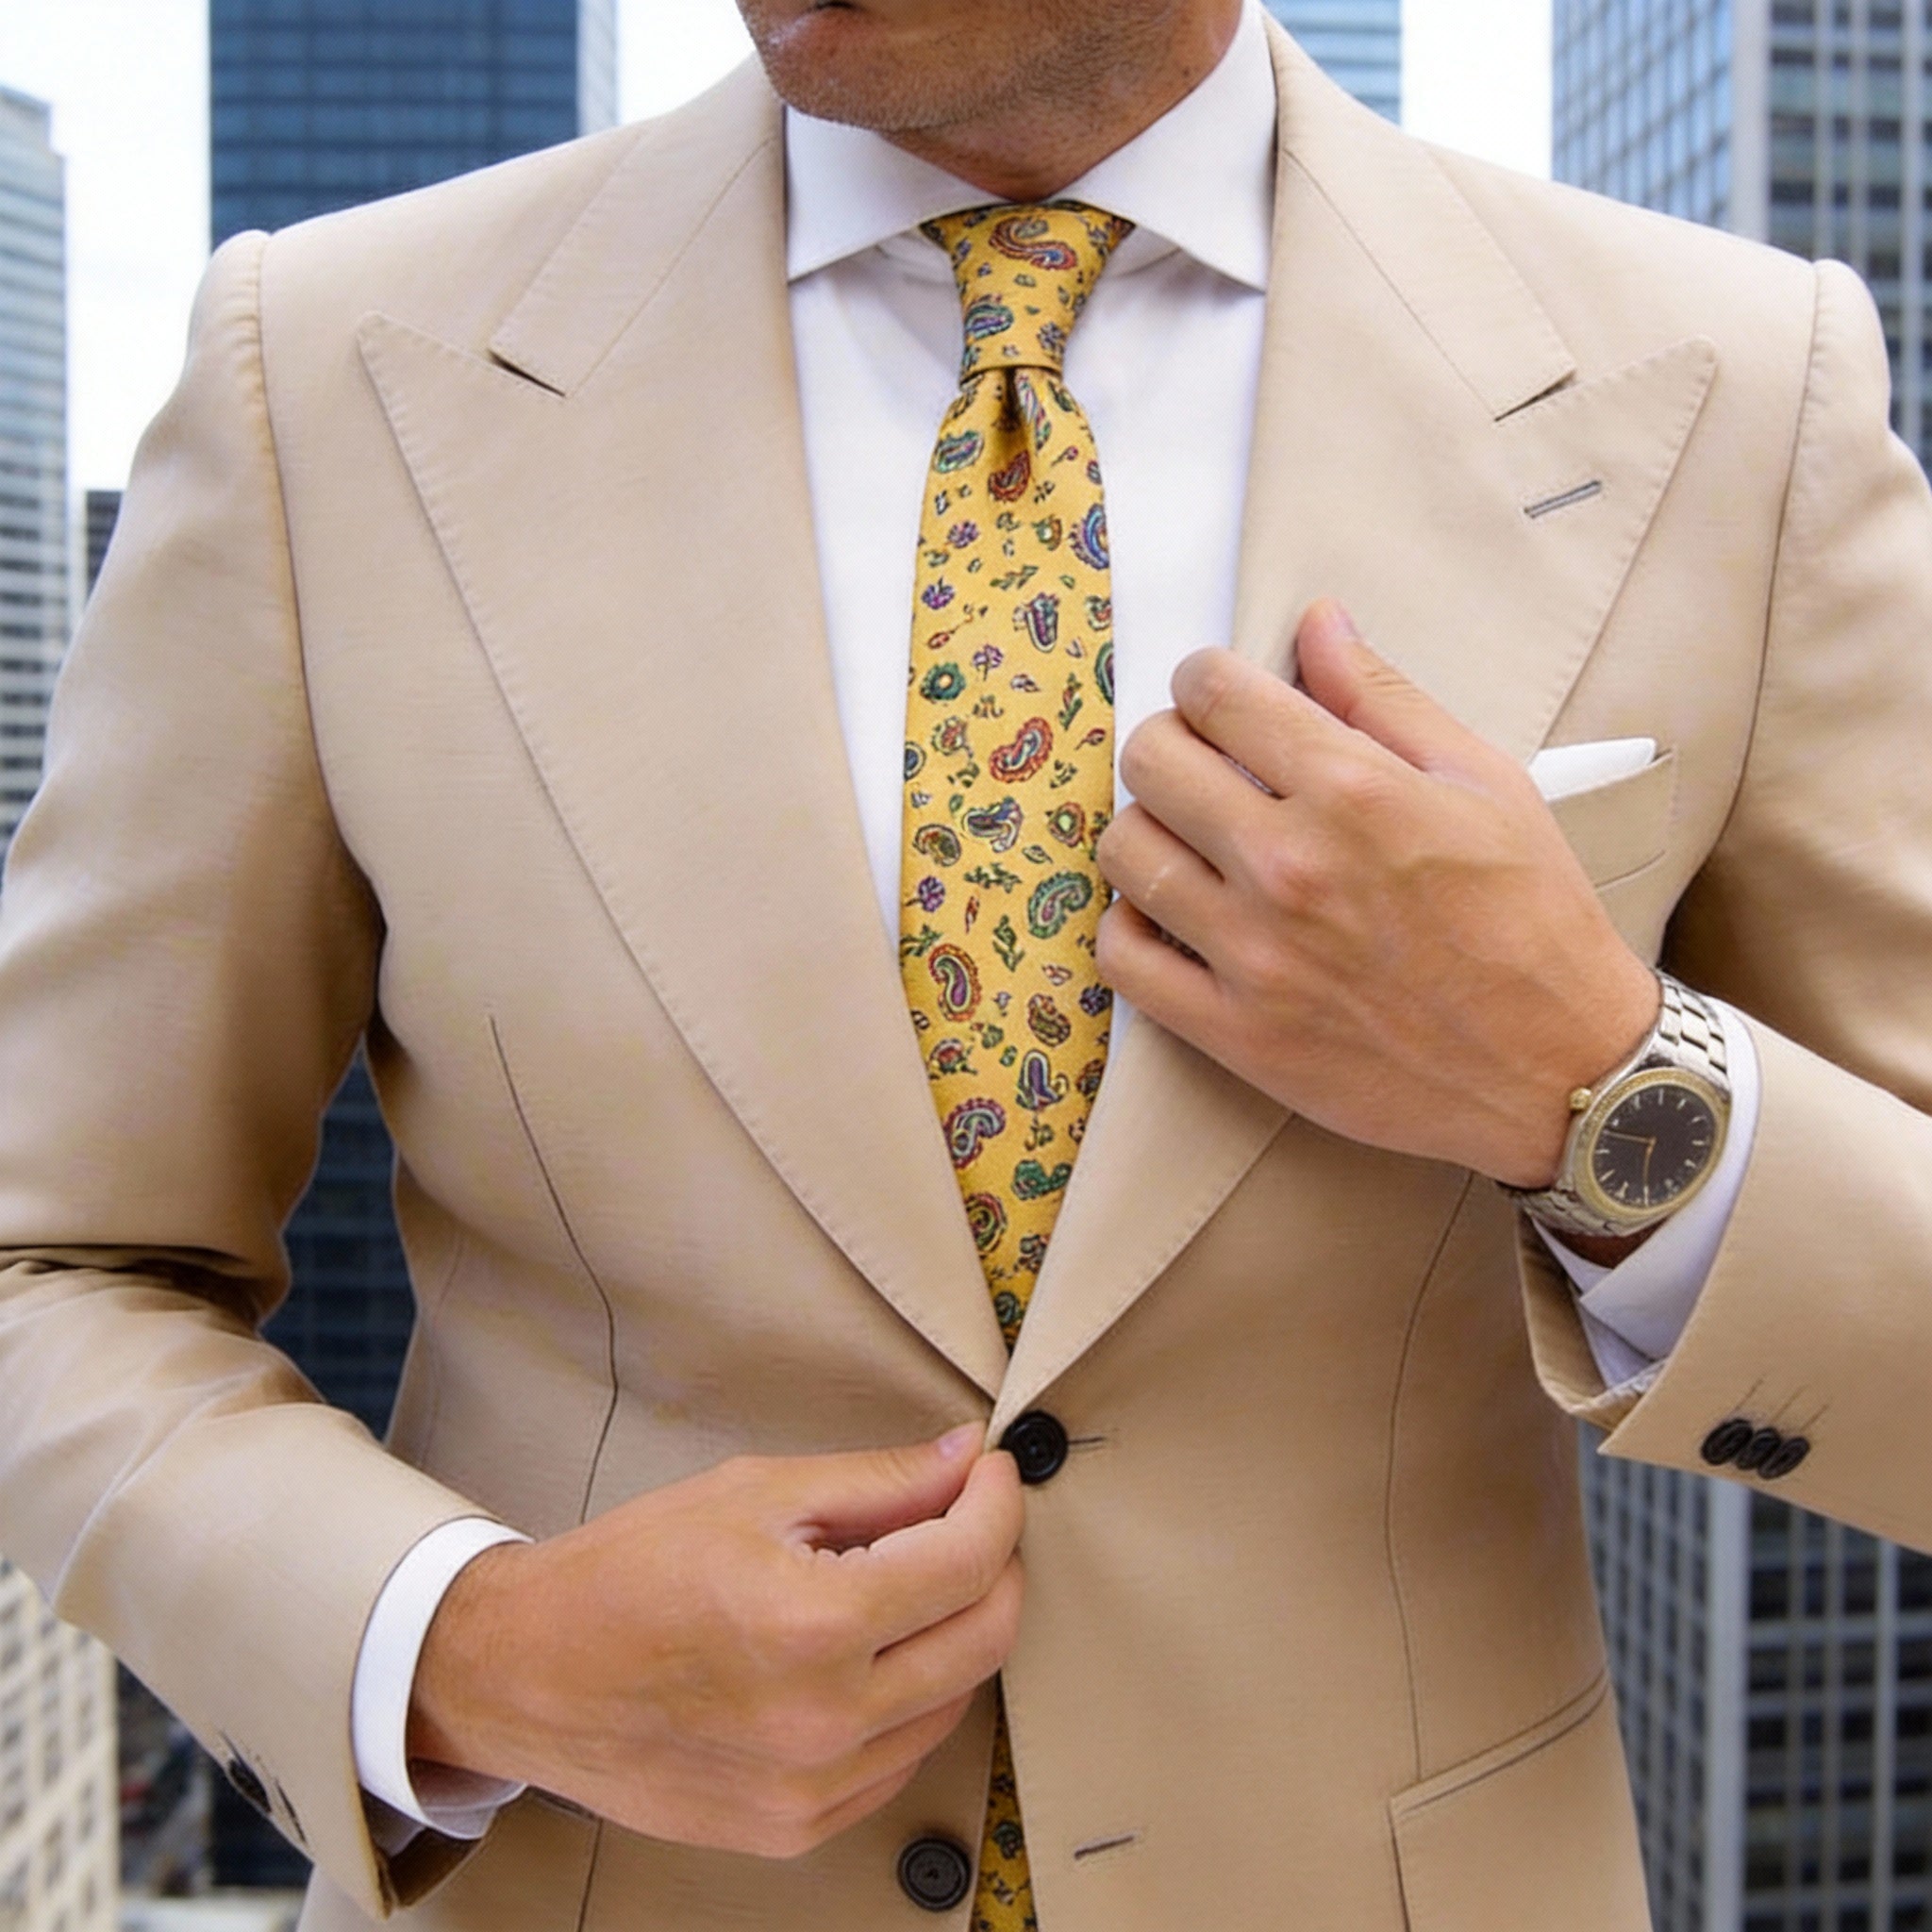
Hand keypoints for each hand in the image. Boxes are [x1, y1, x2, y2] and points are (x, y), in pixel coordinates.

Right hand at [408, 1425, 1023, 1856]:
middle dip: (996, 1563)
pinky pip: (902, 1759)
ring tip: (906, 1582)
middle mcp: (825, 1720)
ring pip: (954, 1702)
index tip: (992, 1474)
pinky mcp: (795, 1829)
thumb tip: (966, 1458)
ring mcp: (812, 1789)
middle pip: (986, 1637)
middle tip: (969, 1518)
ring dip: (955, 1632)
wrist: (527, 1676)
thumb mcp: (754, 1494)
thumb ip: (877, 1481)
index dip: (998, 1502)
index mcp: (813, 1623)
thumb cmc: (627, 1573)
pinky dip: (911, 1699)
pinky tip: (870, 1654)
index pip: (969, 1560)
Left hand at [1093, 599, 1659, 1187]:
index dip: (1206, 680)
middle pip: (1151, 761)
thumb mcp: (1484, 782)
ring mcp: (1254, 954)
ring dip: (1147, 831)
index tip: (1221, 698)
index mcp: (1353, 791)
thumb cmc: (1533, 920)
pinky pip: (1122, 958)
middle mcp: (1290, 866)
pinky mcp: (1235, 1032)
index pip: (1215, 694)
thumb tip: (1316, 621)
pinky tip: (1174, 915)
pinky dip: (1132, 927)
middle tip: (1205, 767)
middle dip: (1171, 744)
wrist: (1560, 1072)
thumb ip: (1384, 698)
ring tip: (1190, 841)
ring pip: (1125, 852)